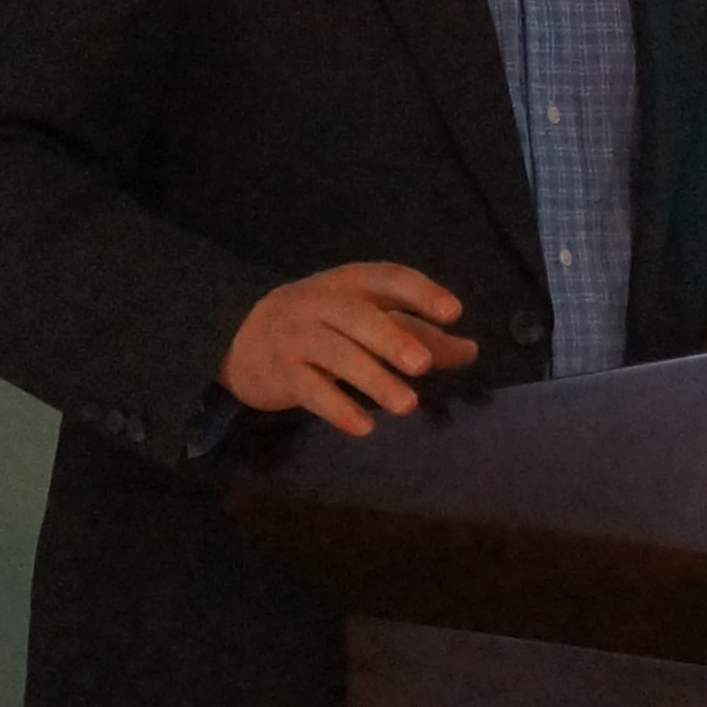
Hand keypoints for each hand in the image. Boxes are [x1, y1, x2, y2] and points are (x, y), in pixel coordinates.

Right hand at [225, 263, 477, 434]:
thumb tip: (470, 350)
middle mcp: (321, 304)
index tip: (454, 312)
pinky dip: (338, 408)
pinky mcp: (280, 373)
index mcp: (349, 283)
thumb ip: (417, 333)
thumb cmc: (320, 324)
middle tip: (424, 365)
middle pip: (357, 316)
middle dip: (392, 338)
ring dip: (373, 380)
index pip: (387, 277)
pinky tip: (364, 428)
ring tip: (407, 405)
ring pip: (336, 355)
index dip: (420, 292)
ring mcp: (297, 338)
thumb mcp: (364, 317)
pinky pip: (310, 390)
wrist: (236, 335)